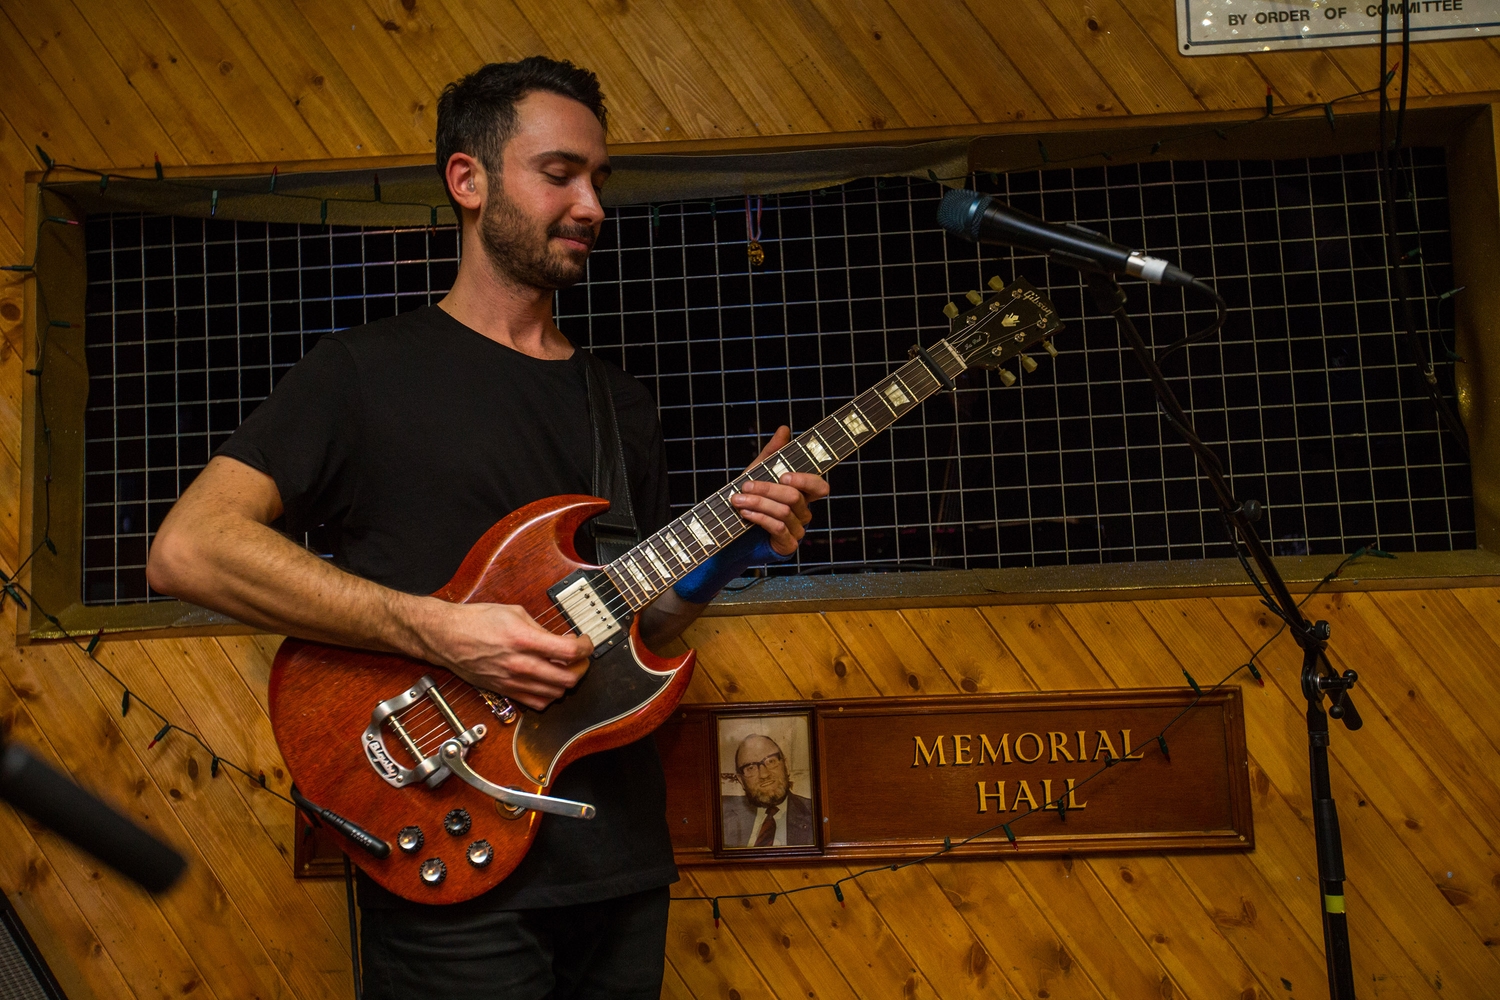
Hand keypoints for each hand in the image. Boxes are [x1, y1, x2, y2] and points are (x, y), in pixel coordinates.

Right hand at [415, 600, 592, 710]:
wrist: (447, 637)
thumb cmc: (476, 621)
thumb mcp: (514, 612)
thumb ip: (540, 628)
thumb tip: (559, 640)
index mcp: (524, 639)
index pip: (568, 652)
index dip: (585, 648)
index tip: (585, 643)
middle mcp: (520, 664)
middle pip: (567, 678)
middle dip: (581, 668)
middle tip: (581, 659)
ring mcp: (513, 681)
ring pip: (555, 694)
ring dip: (566, 683)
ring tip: (565, 670)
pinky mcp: (505, 691)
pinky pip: (536, 703)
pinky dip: (549, 696)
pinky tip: (548, 683)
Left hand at [730, 426, 830, 555]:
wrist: (733, 532)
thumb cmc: (750, 500)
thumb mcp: (758, 473)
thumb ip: (772, 453)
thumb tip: (784, 429)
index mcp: (802, 494)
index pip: (819, 487)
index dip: (806, 480)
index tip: (783, 475)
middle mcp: (804, 512)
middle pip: (794, 497)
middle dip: (767, 489)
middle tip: (745, 484)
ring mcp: (798, 530)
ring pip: (784, 512)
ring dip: (758, 503)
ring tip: (738, 499)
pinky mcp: (787, 545)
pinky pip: (779, 529)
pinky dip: (760, 518)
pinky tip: (745, 513)